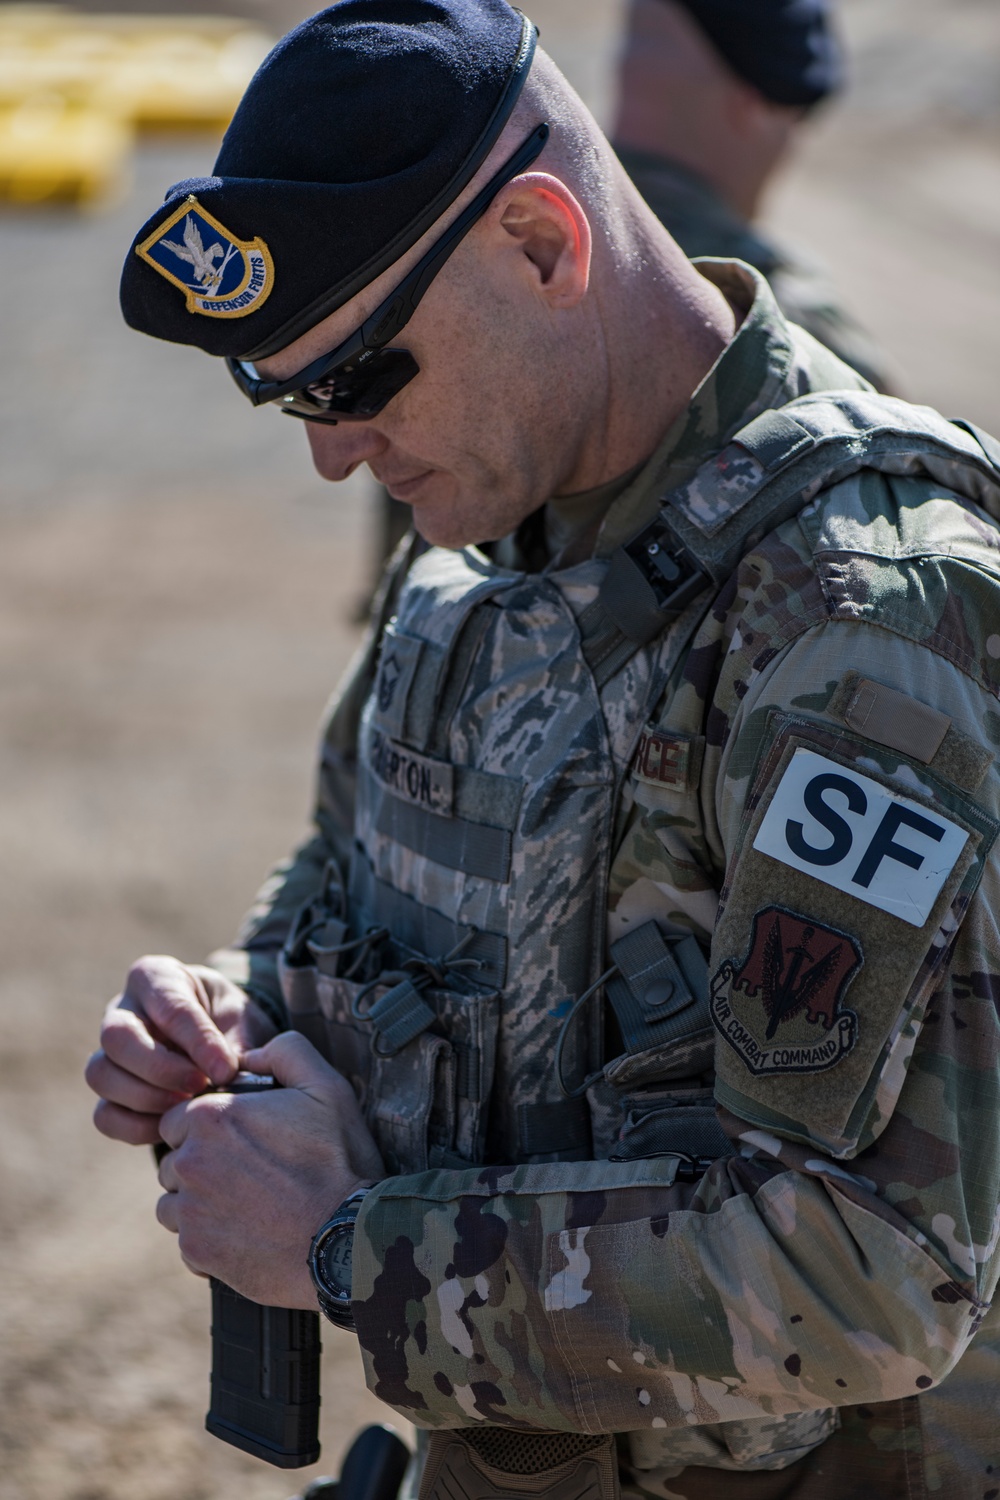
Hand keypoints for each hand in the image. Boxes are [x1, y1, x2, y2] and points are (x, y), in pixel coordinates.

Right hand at [85, 955, 277, 1145]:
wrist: (222, 1039)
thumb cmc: (229, 1020)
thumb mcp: (240, 1018)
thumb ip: (233, 1044)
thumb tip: (227, 1079)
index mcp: (156, 977)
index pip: (168, 1006)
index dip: (198, 1042)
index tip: (225, 1070)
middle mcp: (122, 1010)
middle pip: (116, 1037)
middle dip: (160, 1069)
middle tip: (201, 1086)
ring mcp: (107, 1052)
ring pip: (101, 1075)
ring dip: (146, 1099)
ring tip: (187, 1106)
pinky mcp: (108, 1093)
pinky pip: (104, 1115)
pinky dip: (136, 1127)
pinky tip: (171, 1125)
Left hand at [154, 1032, 384, 1305]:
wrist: (347, 1239)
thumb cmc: (339, 1160)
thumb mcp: (326, 1087)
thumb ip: (286, 1052)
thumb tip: (251, 1055)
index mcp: (211, 1116)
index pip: (178, 1118)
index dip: (209, 1128)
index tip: (241, 1140)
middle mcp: (189, 1161)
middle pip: (174, 1159)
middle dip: (202, 1164)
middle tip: (249, 1174)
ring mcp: (190, 1210)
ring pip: (173, 1201)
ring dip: (199, 1203)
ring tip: (247, 1206)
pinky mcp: (196, 1251)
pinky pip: (186, 1241)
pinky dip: (209, 1239)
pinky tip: (248, 1234)